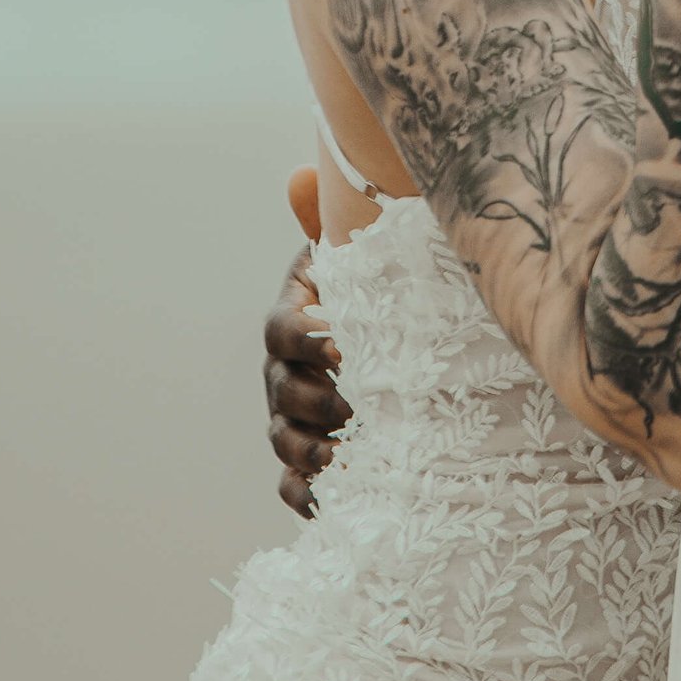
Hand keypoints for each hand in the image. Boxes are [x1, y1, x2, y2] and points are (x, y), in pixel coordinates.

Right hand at [266, 192, 349, 517]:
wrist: (398, 345)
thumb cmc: (375, 292)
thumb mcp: (359, 256)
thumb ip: (334, 219)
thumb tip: (302, 173)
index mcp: (296, 320)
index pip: (283, 331)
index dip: (306, 340)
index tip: (342, 347)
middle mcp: (286, 372)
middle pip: (282, 392)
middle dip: (313, 403)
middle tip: (356, 408)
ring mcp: (292, 418)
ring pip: (284, 441)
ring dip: (310, 452)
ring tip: (346, 457)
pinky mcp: (309, 459)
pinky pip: (295, 485)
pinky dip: (307, 496)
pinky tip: (331, 506)